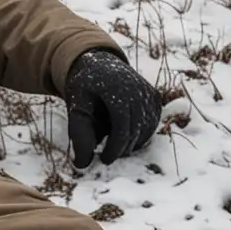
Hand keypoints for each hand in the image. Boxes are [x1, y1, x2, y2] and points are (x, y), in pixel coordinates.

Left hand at [63, 49, 161, 167]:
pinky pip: (152, 123)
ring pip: (147, 129)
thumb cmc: (84, 87)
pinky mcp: (154, 97)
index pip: (122, 126)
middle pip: (136, 130)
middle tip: (108, 156)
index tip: (104, 160)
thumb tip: (82, 165)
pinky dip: (141, 134)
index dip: (115, 147)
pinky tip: (126, 135)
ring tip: (114, 144)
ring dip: (132, 142)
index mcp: (116, 88)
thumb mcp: (76, 107)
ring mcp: (148, 91)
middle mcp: (137, 88)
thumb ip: (79, 134)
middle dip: (123, 148)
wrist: (97, 63)